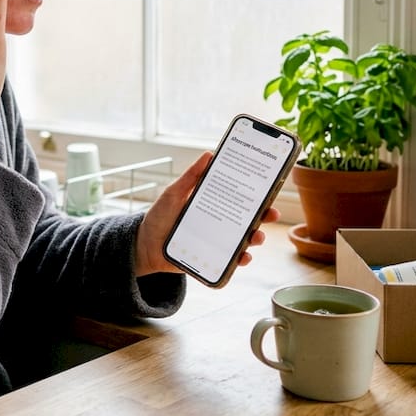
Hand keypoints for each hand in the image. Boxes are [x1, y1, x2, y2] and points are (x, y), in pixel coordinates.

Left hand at [134, 152, 280, 276]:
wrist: (145, 244)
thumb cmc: (160, 216)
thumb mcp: (174, 193)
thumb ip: (191, 177)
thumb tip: (208, 154)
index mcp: (214, 204)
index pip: (240, 197)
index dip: (256, 194)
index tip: (269, 188)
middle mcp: (220, 222)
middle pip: (248, 219)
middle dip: (264, 216)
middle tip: (271, 213)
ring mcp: (218, 241)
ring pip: (244, 240)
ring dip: (256, 238)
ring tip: (256, 236)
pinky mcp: (212, 258)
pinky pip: (231, 261)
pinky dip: (240, 259)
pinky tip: (243, 256)